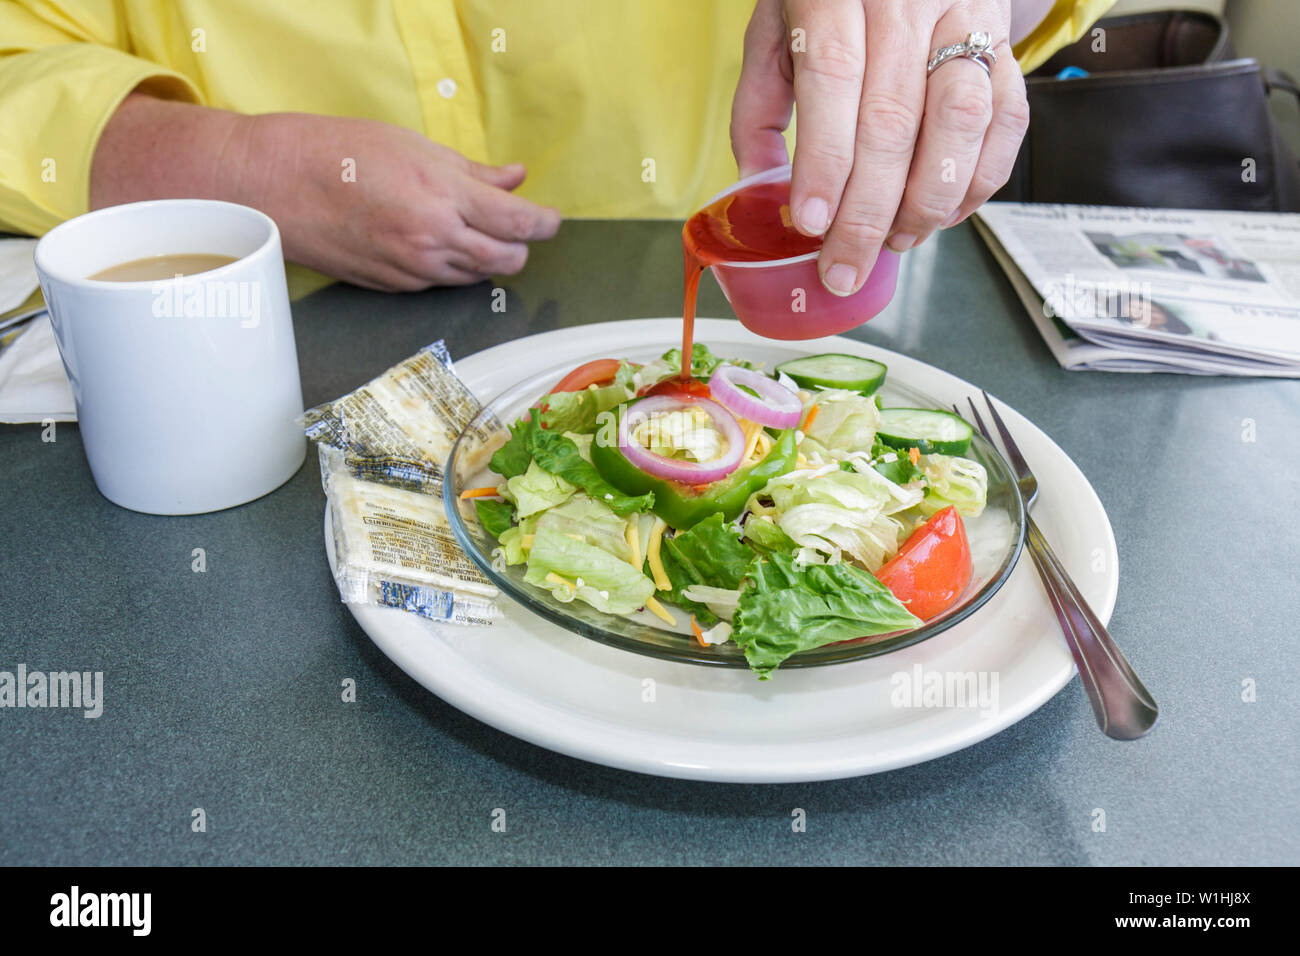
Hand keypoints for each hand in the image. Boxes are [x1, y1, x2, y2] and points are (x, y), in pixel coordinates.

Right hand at [240, 113, 559, 289]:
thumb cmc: (341, 152)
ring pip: (477, 277)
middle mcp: (434, 239)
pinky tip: (435, 242)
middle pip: (507, 259)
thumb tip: (515, 179)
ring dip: (486, 257)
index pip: (518, 223)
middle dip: (518, 245)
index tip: (551, 219)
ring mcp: (414, 269)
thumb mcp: (415, 147)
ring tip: (471, 229)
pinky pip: (442, 283)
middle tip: (513, 225)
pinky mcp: (396, 287)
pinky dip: (452, 266)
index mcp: (443, 197)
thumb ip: (472, 171)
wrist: (279, 185)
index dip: (545, 223)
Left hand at [731, 0, 1028, 295]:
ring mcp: (963, 17)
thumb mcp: (774, 30)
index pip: (832, 80)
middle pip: (892, 119)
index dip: (824, 161)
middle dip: (867, 212)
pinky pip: (1006, 118)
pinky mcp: (1003, 41)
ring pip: (959, 121)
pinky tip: (943, 214)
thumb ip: (758, 105)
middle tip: (843, 266)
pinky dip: (978, 180)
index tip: (810, 223)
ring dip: (927, 200)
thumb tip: (757, 190)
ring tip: (896, 242)